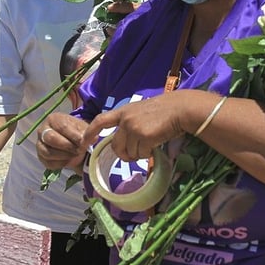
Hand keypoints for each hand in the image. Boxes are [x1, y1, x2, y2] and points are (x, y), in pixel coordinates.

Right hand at [37, 112, 88, 169]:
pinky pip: (48, 163)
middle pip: (51, 139)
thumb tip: (92, 139)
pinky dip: (61, 164)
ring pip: (48, 152)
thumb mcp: (84, 129)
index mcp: (54, 119)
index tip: (84, 143)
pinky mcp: (41, 157)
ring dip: (65, 156)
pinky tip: (70, 161)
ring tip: (76, 156)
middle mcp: (43, 130)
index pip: (62, 127)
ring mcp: (39, 144)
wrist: (74, 144)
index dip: (74, 136)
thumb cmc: (78, 133)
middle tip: (80, 151)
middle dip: (68, 147)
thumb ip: (88, 132)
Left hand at [79, 91, 194, 161]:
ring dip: (139, 154)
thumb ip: (129, 122)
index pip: (100, 121)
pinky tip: (156, 145)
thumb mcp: (141, 111)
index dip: (90, 132)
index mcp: (123, 111)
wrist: (180, 109)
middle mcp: (125, 119)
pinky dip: (148, 154)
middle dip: (123, 154)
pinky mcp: (144, 137)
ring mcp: (133, 128)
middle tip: (134, 155)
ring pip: (129, 153)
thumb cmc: (165, 110)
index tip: (84, 142)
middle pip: (115, 145)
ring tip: (150, 144)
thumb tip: (124, 142)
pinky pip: (141, 154)